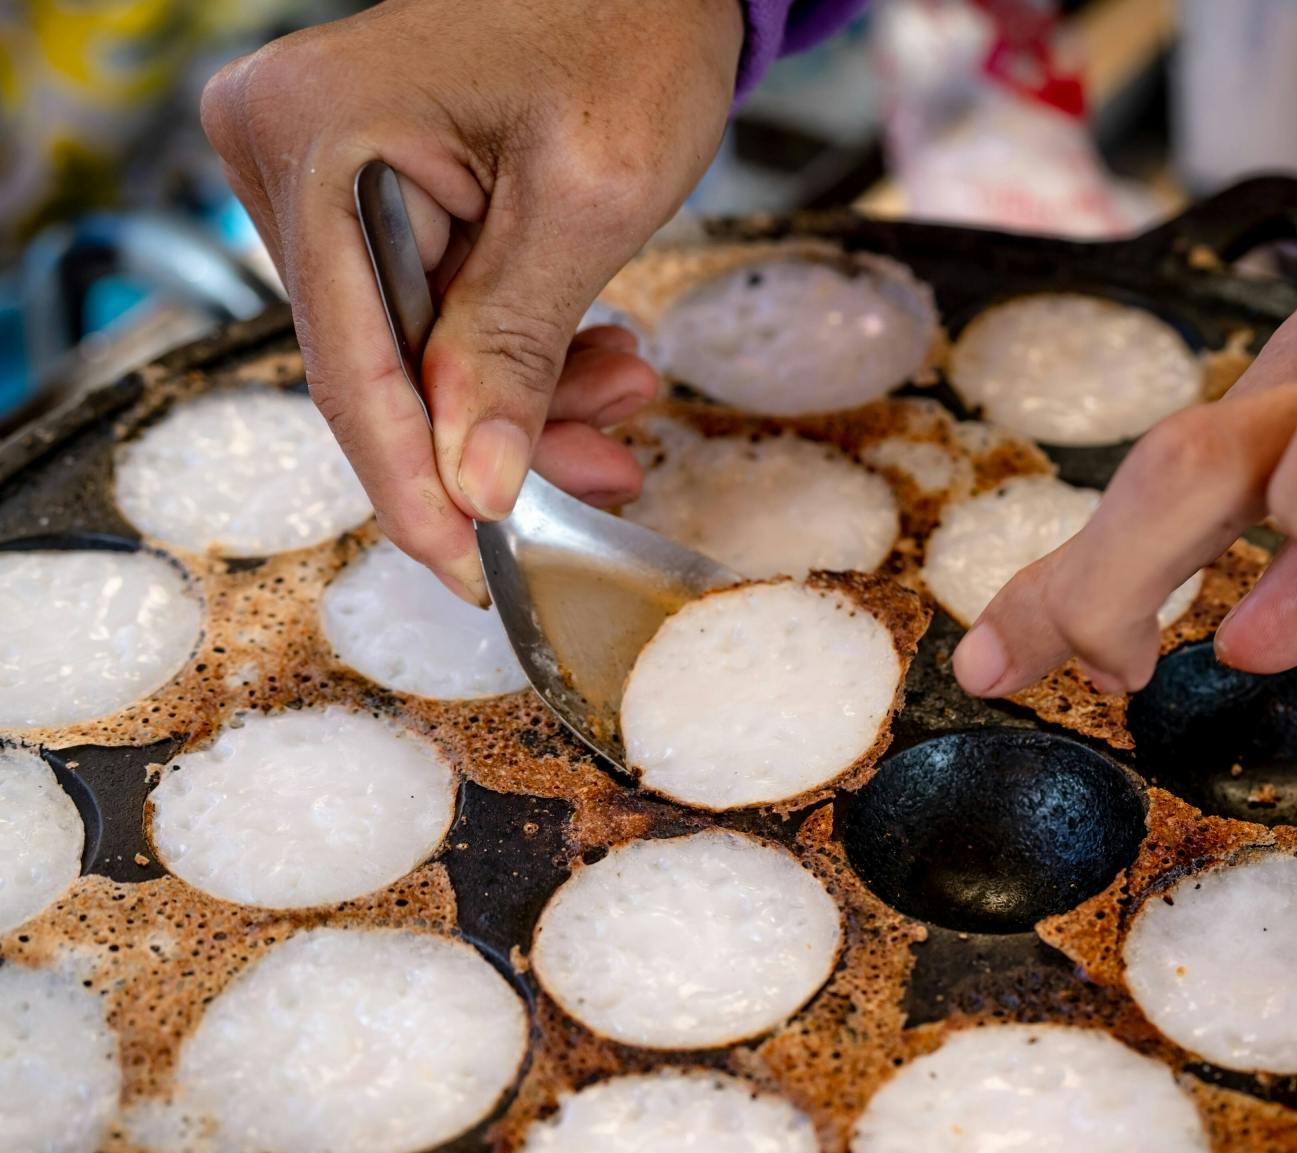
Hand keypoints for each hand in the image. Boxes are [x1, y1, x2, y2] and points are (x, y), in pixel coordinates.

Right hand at [202, 0, 743, 602]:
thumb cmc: (628, 33)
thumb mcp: (586, 200)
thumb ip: (518, 346)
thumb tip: (474, 482)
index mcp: (313, 138)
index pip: (350, 365)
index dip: (413, 486)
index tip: (468, 572)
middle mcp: (287, 154)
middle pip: (380, 366)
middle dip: (494, 438)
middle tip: (604, 471)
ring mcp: (322, 174)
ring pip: (414, 351)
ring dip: (521, 397)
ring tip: (623, 395)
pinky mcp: (370, 190)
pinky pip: (432, 310)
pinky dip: (514, 352)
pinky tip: (593, 358)